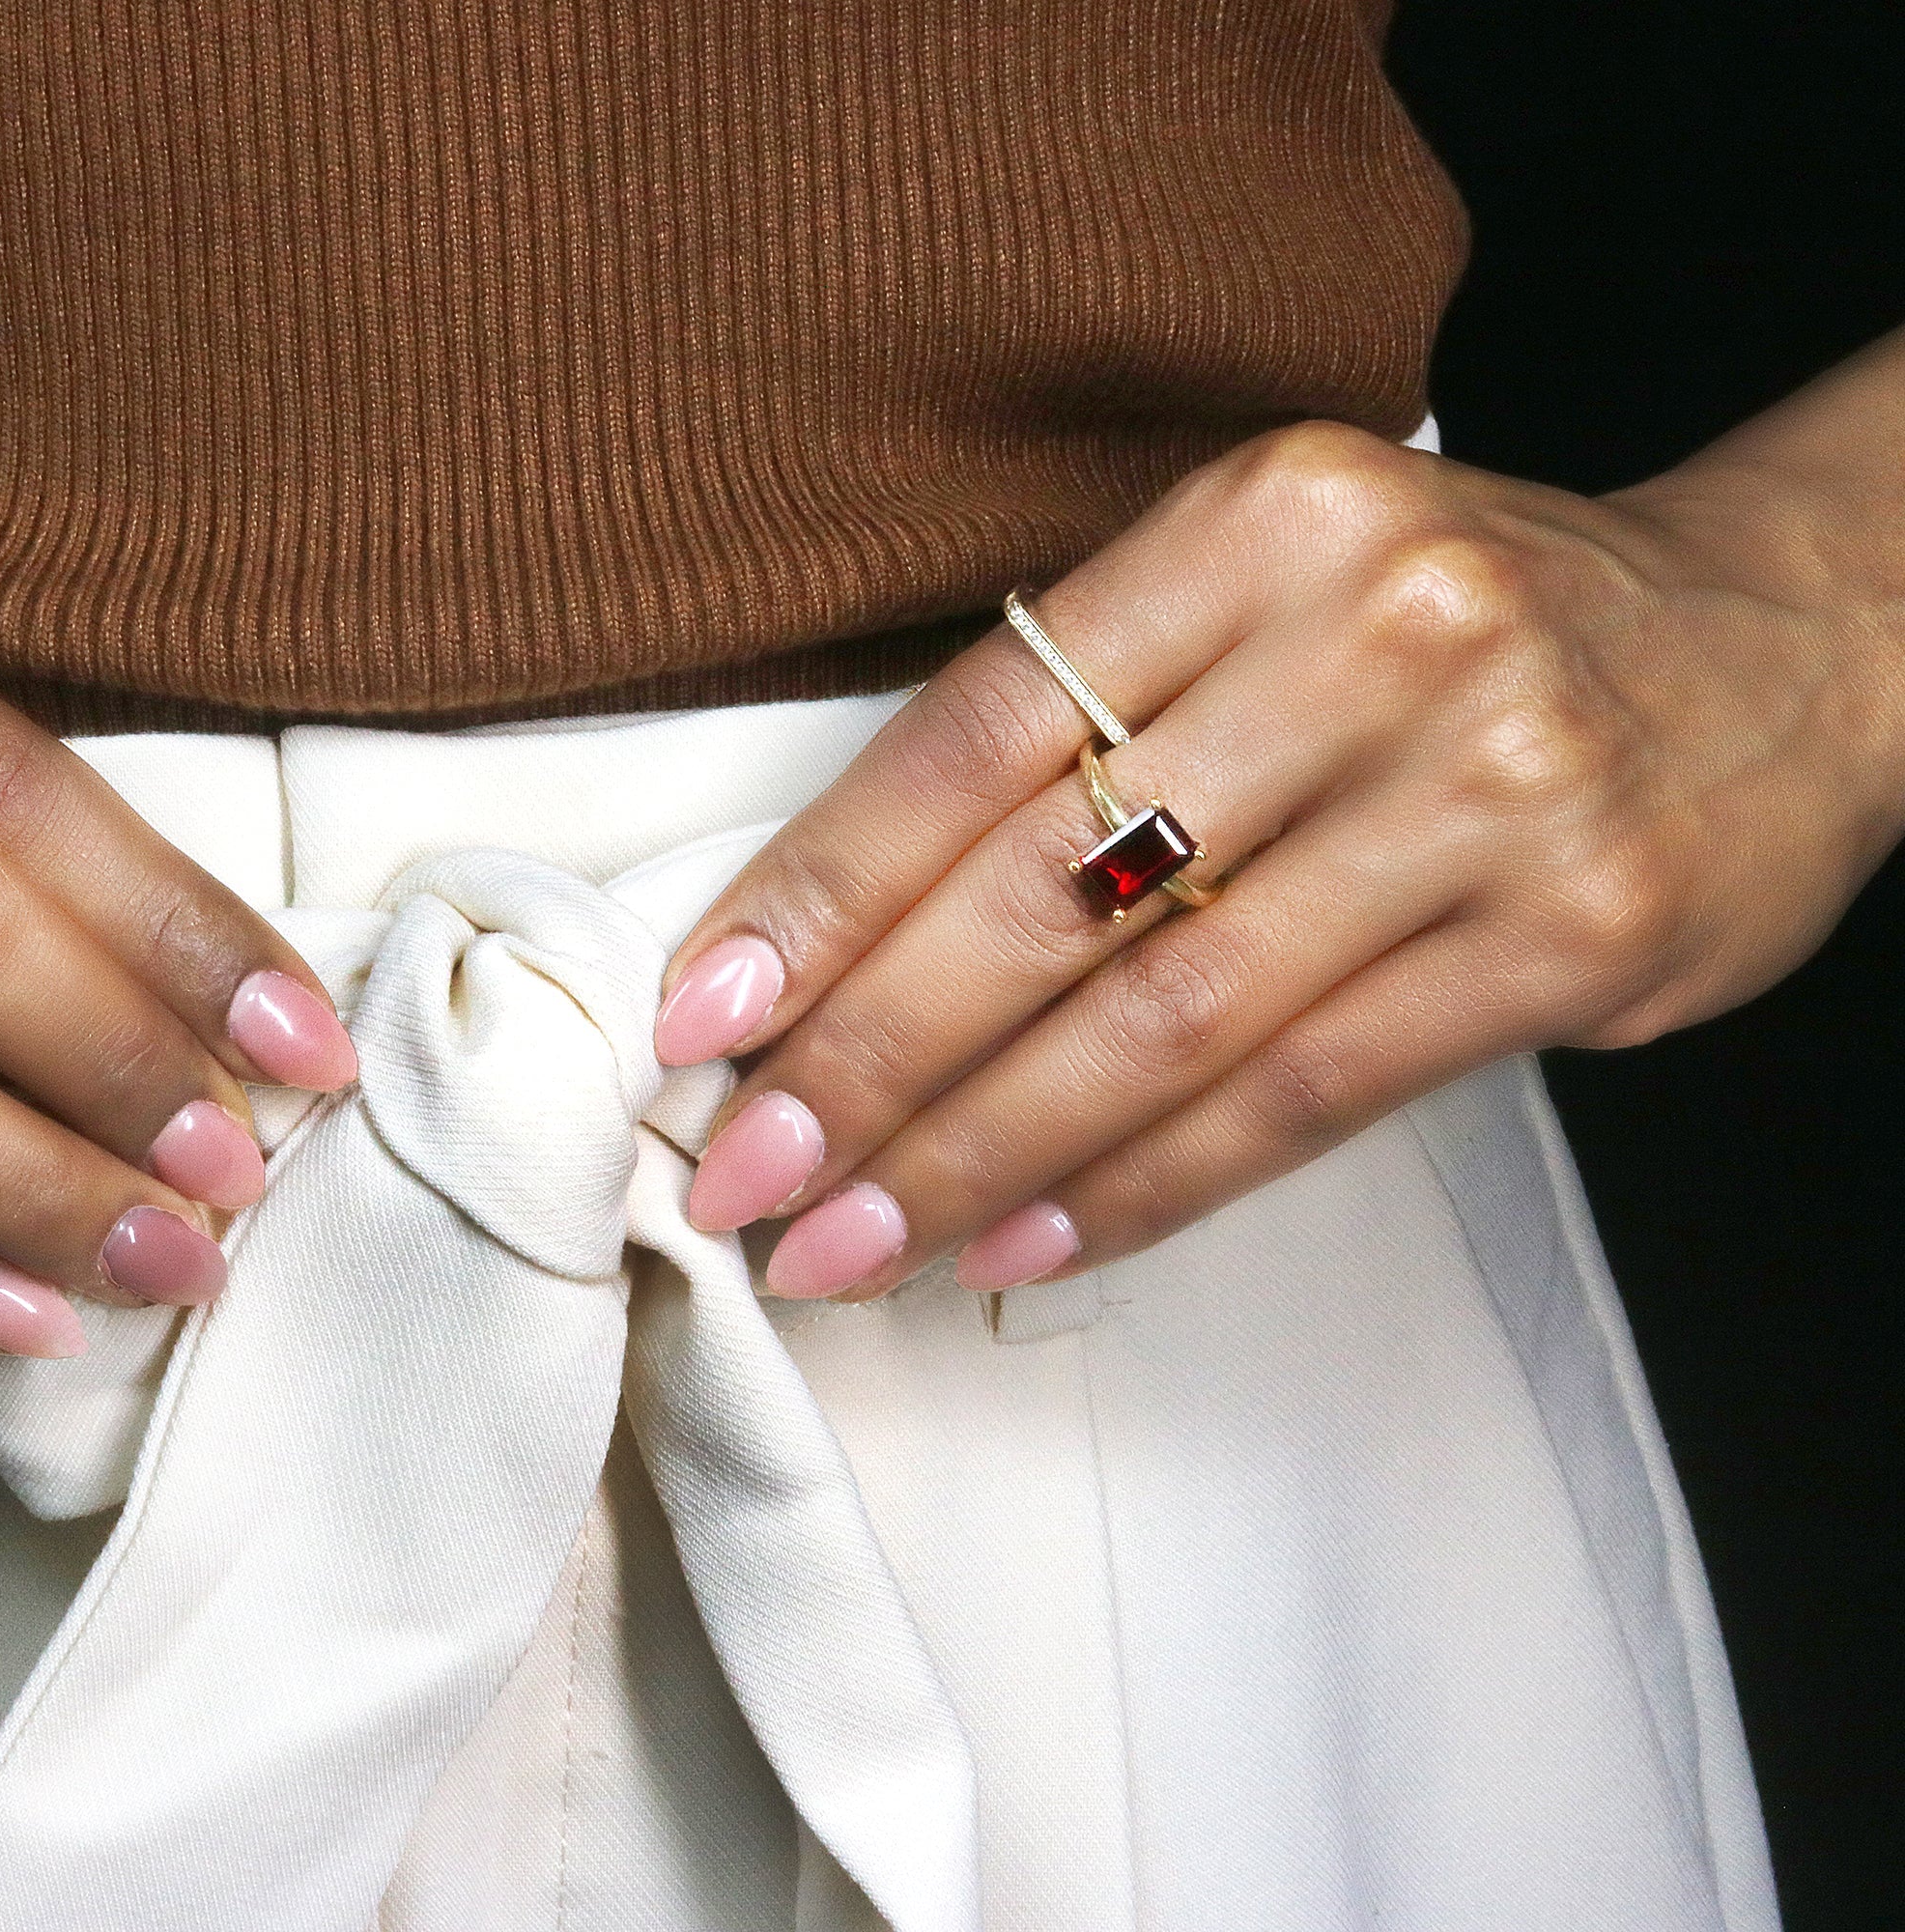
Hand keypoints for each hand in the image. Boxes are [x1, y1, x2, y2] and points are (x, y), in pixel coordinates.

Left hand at [655, 400, 1904, 1299]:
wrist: (1785, 641)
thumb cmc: (1458, 633)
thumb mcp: (1273, 593)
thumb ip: (1091, 718)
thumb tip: (834, 941)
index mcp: (1258, 519)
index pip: (975, 733)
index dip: (820, 894)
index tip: (700, 1020)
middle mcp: (1374, 632)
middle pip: (1048, 888)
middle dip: (868, 1057)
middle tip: (742, 1173)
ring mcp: (1490, 781)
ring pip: (1163, 1015)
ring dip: (976, 1151)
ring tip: (847, 1239)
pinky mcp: (1574, 928)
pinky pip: (1302, 1092)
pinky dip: (1142, 1183)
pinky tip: (1020, 1237)